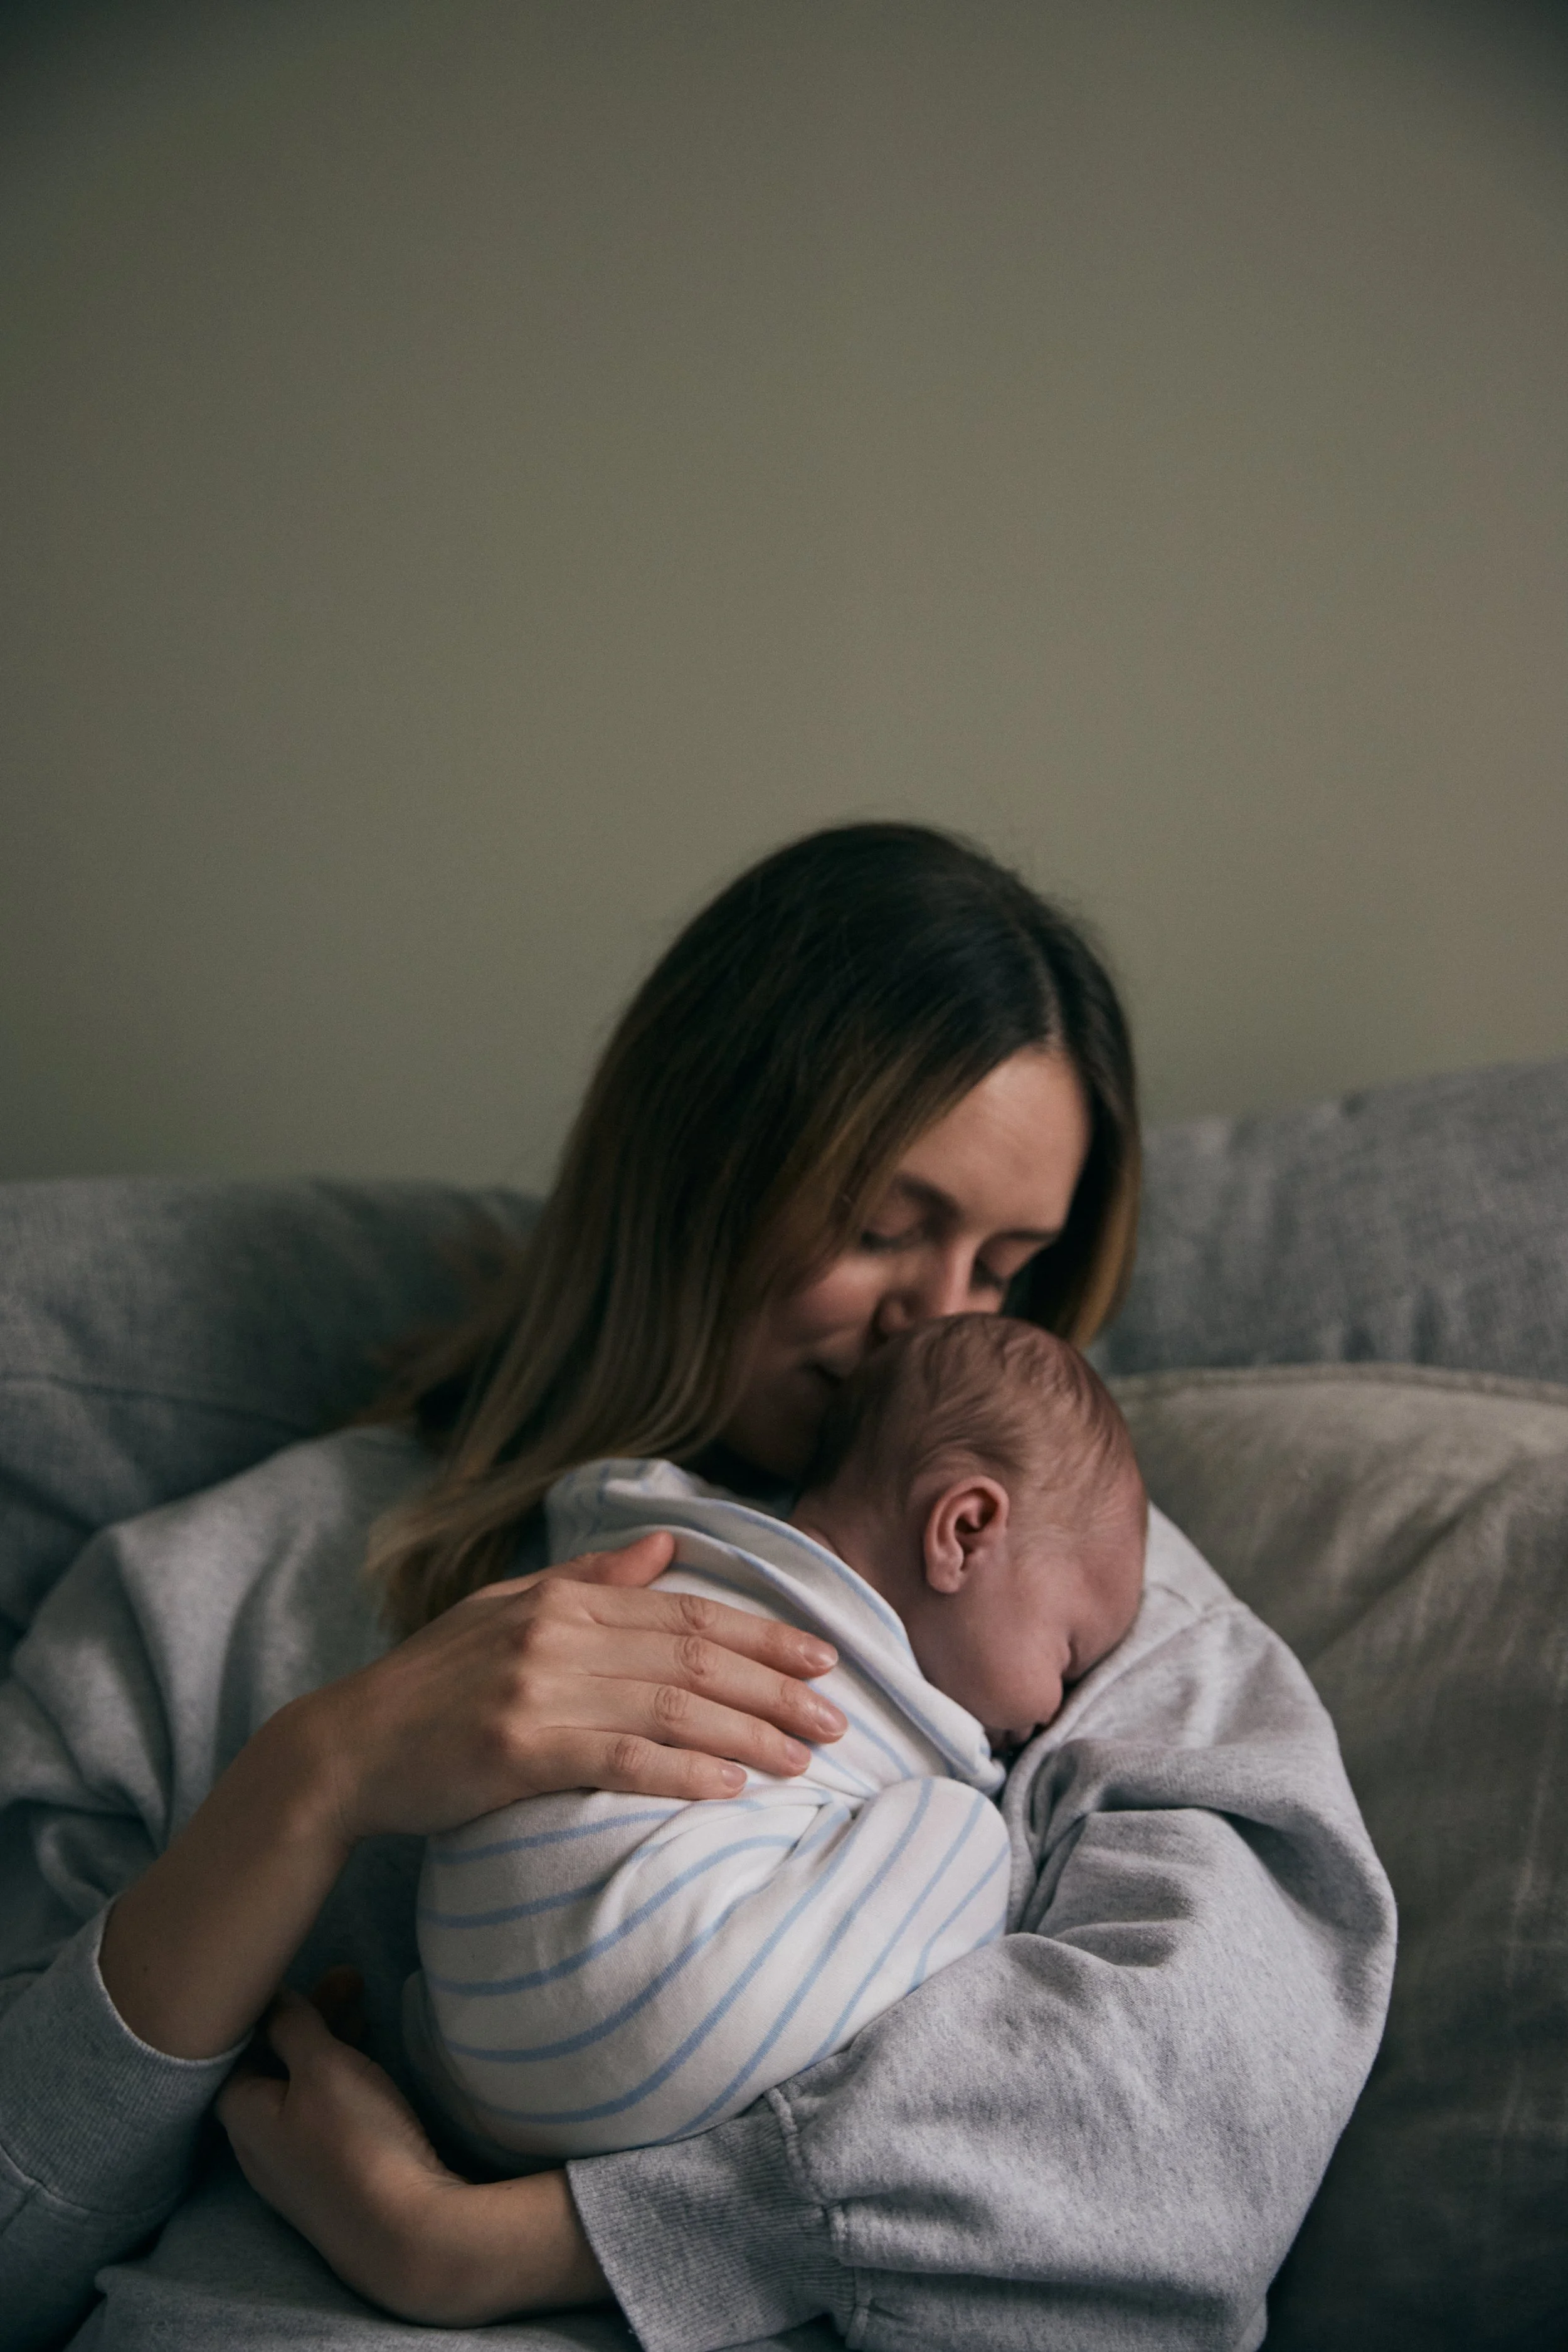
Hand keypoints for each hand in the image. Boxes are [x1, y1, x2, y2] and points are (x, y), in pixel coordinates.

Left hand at [217, 1973, 605, 2324]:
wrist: (406, 2235)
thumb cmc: (355, 2140)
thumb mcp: (322, 2066)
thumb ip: (292, 2026)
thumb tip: (268, 1999)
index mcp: (243, 2118)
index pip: (235, 2050)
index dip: (266, 2009)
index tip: (306, 1975)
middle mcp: (258, 2149)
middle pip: (274, 2068)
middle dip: (309, 2021)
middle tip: (354, 1980)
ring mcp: (294, 2174)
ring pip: (301, 2094)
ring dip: (329, 2049)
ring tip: (367, 2013)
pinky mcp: (329, 2188)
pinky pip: (322, 2120)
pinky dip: (340, 2083)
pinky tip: (368, 2073)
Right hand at [295, 1533, 847, 1846]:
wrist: (347, 1748)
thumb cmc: (433, 1683)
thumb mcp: (506, 1609)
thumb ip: (589, 1577)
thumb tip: (667, 1546)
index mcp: (562, 1599)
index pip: (687, 1613)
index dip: (763, 1635)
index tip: (823, 1659)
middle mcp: (556, 1634)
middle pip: (692, 1657)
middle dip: (774, 1687)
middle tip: (837, 1719)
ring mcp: (536, 1691)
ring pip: (669, 1706)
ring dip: (746, 1734)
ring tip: (804, 1760)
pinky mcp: (517, 1749)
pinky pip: (618, 1758)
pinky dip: (680, 1770)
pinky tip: (730, 1787)